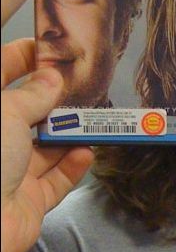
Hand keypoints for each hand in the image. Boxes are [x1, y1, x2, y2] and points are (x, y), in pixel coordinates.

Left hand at [1, 39, 93, 251]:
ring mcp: (7, 174)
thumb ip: (34, 94)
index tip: (49, 50)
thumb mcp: (6, 114)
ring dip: (67, 134)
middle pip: (24, 115)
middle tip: (80, 86)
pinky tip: (87, 152)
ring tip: (91, 118)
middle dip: (51, 101)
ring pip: (43, 149)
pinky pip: (54, 181)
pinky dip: (72, 167)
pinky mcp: (27, 201)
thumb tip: (51, 79)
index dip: (20, 60)